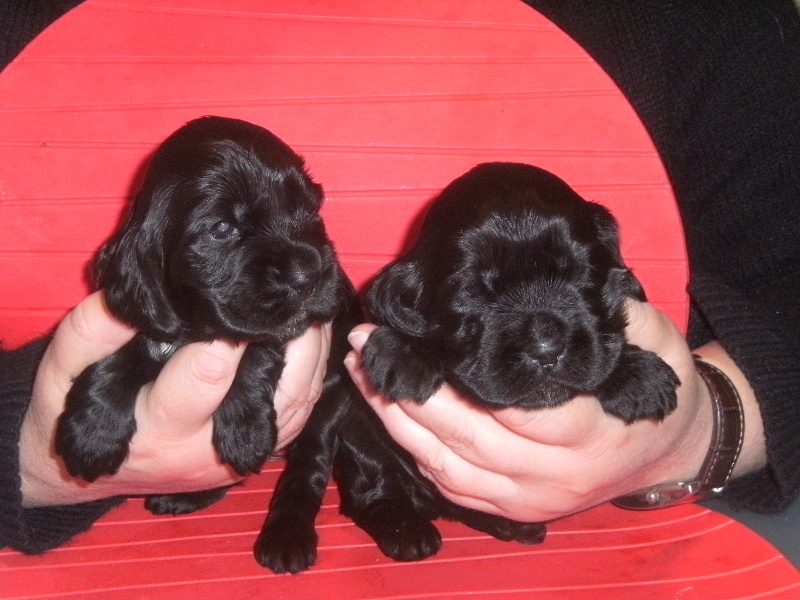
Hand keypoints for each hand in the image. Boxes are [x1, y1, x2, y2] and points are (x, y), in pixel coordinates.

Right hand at [20, 291, 330, 506]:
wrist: (81, 466)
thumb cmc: (71, 412)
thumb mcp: (63, 370)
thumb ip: (92, 331)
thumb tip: (140, 300)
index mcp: (161, 430)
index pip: (207, 376)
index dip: (233, 332)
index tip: (250, 289)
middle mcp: (211, 449)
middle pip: (278, 395)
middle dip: (295, 339)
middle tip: (303, 289)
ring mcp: (241, 455)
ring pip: (299, 403)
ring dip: (314, 353)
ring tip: (315, 301)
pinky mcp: (256, 449)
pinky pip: (300, 411)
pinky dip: (312, 372)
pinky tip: (312, 335)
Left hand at [345, 300, 764, 521]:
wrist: (669, 452)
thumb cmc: (661, 390)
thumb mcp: (655, 342)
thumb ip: (617, 317)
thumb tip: (568, 284)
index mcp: (593, 432)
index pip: (521, 409)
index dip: (465, 379)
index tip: (421, 337)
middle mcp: (557, 475)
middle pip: (469, 439)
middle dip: (411, 392)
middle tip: (370, 343)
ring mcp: (532, 499)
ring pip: (450, 468)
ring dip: (398, 422)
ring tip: (364, 372)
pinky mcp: (515, 510)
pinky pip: (453, 488)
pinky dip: (416, 453)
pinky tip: (389, 415)